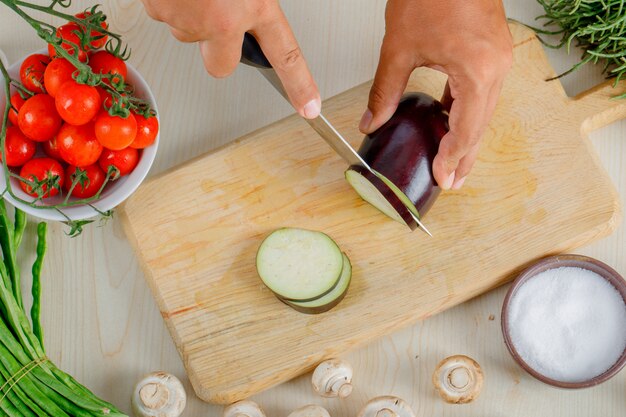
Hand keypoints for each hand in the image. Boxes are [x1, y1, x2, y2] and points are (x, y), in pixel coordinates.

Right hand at [140, 0, 320, 118]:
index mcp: (255, 3)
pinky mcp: (157, 9)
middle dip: (217, 49)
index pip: (286, 54)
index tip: (309, 107)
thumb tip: (256, 3)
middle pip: (221, 65)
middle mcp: (221, 19)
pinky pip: (164, 13)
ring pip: (188, 34)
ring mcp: (186, 18)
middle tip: (215, 15)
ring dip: (190, 14)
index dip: (300, 84)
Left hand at [360, 0, 511, 188]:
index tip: (442, 179)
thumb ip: (385, 90)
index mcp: (478, 72)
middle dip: (464, 156)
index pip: (465, 130)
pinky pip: (481, 91)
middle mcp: (495, 68)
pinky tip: (450, 121)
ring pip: (484, 110)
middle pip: (480, 126)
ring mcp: (497, 58)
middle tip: (452, 182)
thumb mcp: (400, 47)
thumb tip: (371, 120)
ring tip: (452, 160)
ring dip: (467, 136)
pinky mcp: (491, 50)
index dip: (452, 158)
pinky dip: (465, 110)